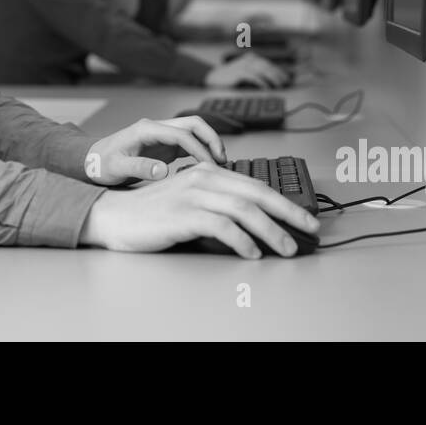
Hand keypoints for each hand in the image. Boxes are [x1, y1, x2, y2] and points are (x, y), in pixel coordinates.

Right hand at [79, 161, 320, 257]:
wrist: (114, 216)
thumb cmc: (154, 213)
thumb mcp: (189, 200)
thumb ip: (217, 202)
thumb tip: (254, 221)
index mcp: (208, 170)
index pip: (256, 185)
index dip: (285, 201)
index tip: (305, 217)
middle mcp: (203, 176)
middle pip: (257, 193)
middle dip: (289, 212)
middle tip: (311, 228)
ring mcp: (192, 194)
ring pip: (244, 209)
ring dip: (272, 231)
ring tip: (287, 248)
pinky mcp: (182, 214)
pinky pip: (221, 226)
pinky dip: (242, 241)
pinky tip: (252, 253)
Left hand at [83, 115, 226, 185]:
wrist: (92, 161)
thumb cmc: (101, 164)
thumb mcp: (116, 168)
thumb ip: (139, 168)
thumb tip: (163, 170)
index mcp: (146, 129)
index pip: (181, 134)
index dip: (198, 148)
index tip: (209, 166)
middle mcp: (157, 128)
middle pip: (193, 124)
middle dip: (211, 138)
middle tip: (222, 160)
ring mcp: (162, 136)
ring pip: (193, 131)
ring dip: (209, 144)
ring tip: (219, 165)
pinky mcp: (164, 146)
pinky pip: (188, 144)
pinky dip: (200, 152)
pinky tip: (206, 168)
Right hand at [204, 52, 288, 88]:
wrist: (213, 77)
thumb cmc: (230, 77)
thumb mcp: (244, 71)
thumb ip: (256, 72)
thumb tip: (271, 80)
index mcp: (251, 58)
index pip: (268, 64)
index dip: (278, 71)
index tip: (286, 78)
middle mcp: (249, 60)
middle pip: (267, 66)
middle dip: (277, 74)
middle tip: (284, 83)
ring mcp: (244, 65)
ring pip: (262, 70)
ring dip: (272, 78)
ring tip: (278, 85)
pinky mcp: (239, 73)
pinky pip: (254, 77)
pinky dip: (261, 82)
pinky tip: (267, 87)